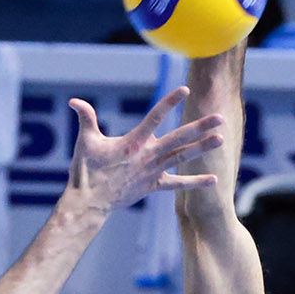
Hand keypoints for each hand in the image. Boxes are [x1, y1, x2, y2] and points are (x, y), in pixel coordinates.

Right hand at [64, 88, 223, 214]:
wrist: (90, 203)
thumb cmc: (86, 171)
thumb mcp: (85, 142)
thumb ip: (85, 119)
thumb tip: (73, 101)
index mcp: (133, 143)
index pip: (155, 117)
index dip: (169, 102)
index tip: (185, 90)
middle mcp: (147, 156)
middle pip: (178, 139)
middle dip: (199, 128)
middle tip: (218, 118)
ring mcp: (152, 172)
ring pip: (181, 158)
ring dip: (202, 148)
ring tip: (221, 139)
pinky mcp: (153, 186)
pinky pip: (176, 184)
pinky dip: (194, 183)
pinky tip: (214, 180)